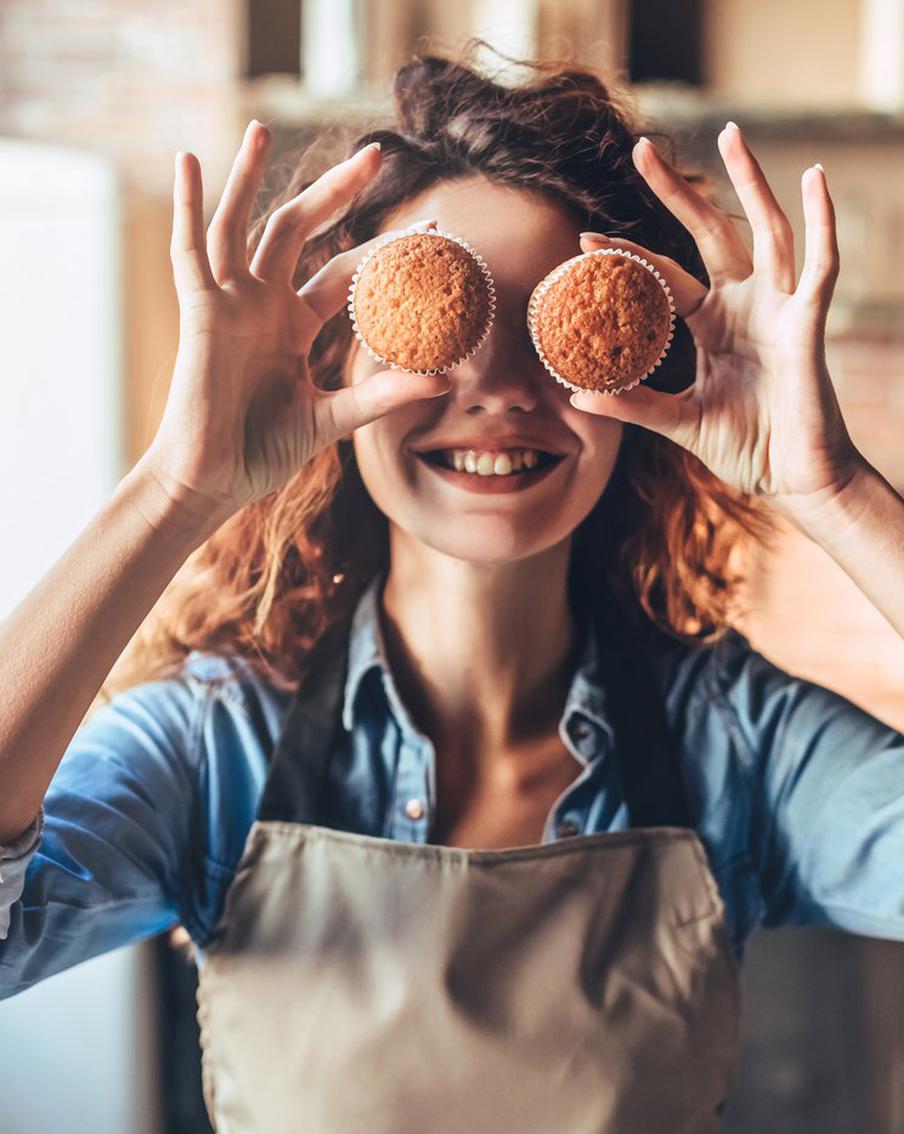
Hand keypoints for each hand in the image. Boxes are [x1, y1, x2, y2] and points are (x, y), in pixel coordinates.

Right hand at [142, 120, 449, 528]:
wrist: (214, 480)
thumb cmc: (264, 452)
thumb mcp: (334, 418)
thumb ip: (382, 395)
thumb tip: (447, 382)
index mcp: (295, 325)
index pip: (346, 272)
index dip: (384, 250)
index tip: (432, 230)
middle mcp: (264, 304)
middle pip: (301, 230)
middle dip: (336, 191)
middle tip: (375, 153)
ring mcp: (231, 303)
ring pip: (243, 225)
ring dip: (250, 177)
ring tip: (261, 128)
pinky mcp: (200, 312)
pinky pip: (190, 251)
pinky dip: (187, 207)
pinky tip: (190, 162)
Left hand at [570, 122, 864, 519]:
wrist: (794, 479)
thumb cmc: (746, 448)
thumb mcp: (680, 422)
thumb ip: (635, 405)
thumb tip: (577, 394)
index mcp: (711, 326)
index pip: (663, 278)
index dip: (627, 255)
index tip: (584, 237)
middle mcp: (744, 306)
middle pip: (709, 233)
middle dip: (677, 192)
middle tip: (641, 147)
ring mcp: (777, 309)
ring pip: (765, 230)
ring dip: (750, 181)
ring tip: (730, 133)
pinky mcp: (807, 323)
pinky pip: (819, 264)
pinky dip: (822, 222)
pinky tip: (814, 179)